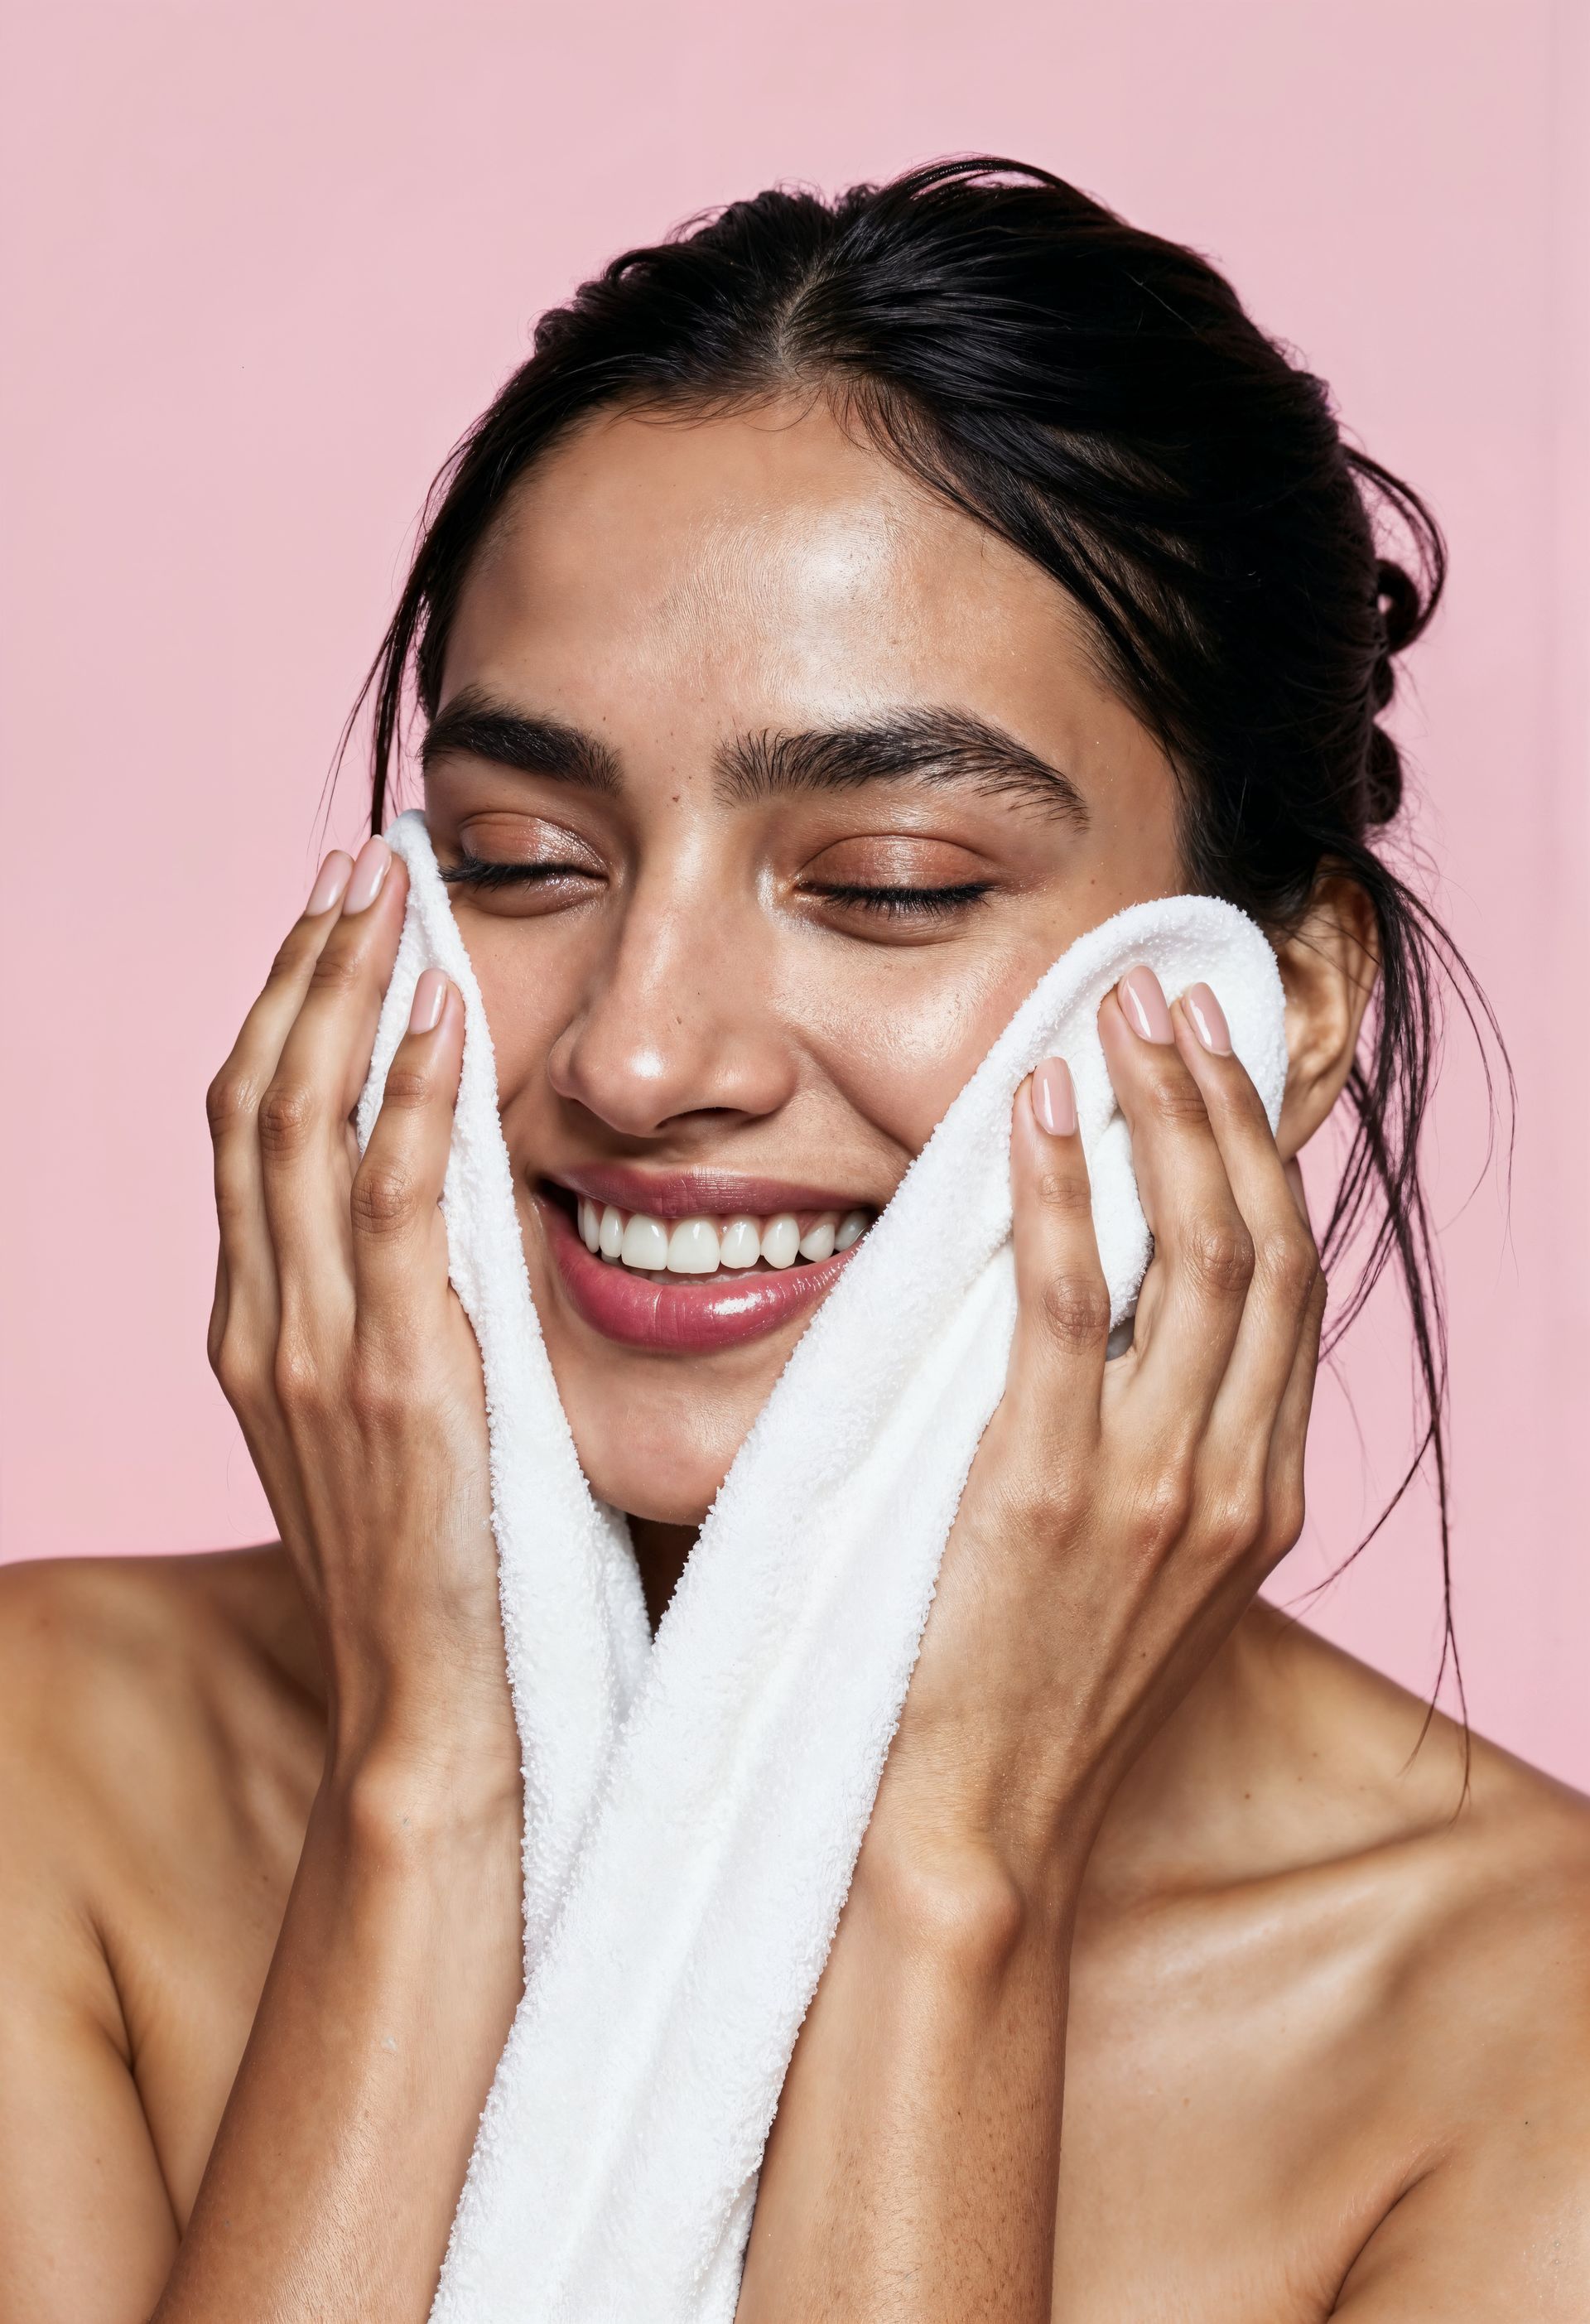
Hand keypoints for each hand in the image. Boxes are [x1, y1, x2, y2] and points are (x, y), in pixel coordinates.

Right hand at [205, 836, 514, 1795]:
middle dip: (304, 968)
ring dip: (347, 995)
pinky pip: (395, 1206)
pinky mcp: (393, 1379)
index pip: (250, 1133)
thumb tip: (463, 1217)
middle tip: (357, 864)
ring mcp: (312, 1351)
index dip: (284, 1013)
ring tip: (393, 892)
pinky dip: (411, 1098)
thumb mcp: (393, 1423)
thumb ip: (398, 1318)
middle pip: (255, 1100)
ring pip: (304, 1128)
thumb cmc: (436, 1573)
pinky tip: (446, 1015)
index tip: (333, 923)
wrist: (429, 1709)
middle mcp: (262, 1324)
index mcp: (258, 1330)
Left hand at [874, 964, 1325, 1894]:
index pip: (1289, 1287)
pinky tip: (1030, 1112)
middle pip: (1261, 1244)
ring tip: (1114, 1018)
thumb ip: (1158, 1460)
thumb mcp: (1141, 1578)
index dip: (1258, 1158)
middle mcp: (1236, 1480)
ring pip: (1192, 1256)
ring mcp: (1155, 1487)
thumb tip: (1109, 1343)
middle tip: (1168, 1000)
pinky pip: (1065, 1307)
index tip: (1215, 1063)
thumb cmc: (1038, 1703)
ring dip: (1157, 1117)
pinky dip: (1055, 1195)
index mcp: (1263, 1495)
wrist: (981, 1837)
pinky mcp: (1048, 1493)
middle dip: (1221, 1104)